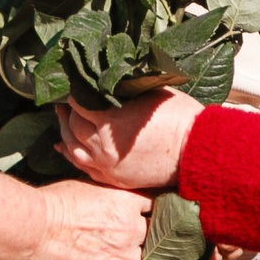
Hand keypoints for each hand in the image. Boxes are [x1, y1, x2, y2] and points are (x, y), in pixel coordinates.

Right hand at [28, 180, 172, 259]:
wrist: (37, 226)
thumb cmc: (58, 201)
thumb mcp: (91, 184)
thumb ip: (111, 192)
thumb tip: (114, 197)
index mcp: (128, 202)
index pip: (155, 204)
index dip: (157, 207)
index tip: (157, 208)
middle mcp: (131, 229)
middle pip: (155, 233)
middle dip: (153, 234)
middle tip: (149, 234)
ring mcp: (121, 255)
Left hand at [57, 90, 202, 190]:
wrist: (196, 151)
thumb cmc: (179, 118)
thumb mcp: (150, 94)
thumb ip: (123, 89)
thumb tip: (106, 80)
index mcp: (111, 121)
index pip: (79, 104)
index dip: (75, 94)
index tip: (75, 88)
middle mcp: (103, 146)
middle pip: (73, 127)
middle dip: (68, 113)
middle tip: (67, 104)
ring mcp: (107, 166)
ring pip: (74, 149)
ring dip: (66, 134)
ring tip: (63, 122)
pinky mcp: (114, 178)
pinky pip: (84, 168)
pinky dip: (73, 156)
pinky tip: (66, 148)